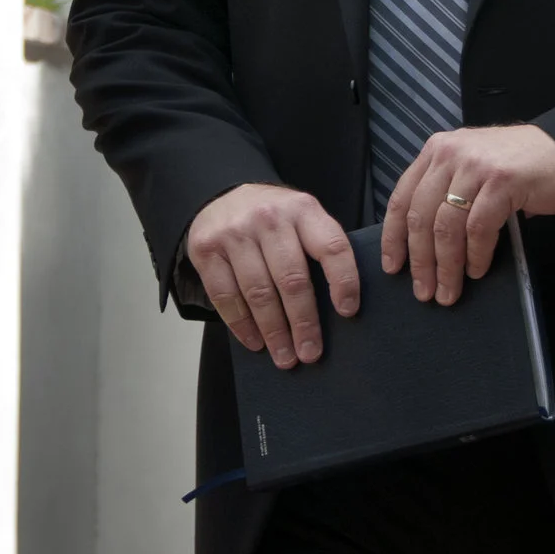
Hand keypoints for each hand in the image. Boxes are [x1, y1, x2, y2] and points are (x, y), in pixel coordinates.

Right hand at [185, 184, 360, 369]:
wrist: (220, 196)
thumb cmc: (272, 220)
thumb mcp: (301, 218)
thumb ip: (318, 249)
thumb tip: (338, 309)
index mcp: (302, 209)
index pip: (331, 247)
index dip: (343, 281)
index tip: (348, 312)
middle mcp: (268, 218)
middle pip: (292, 279)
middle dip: (304, 322)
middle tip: (311, 353)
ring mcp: (234, 232)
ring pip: (258, 292)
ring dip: (274, 331)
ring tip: (285, 357)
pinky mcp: (206, 249)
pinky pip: (225, 296)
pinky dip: (242, 325)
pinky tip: (255, 342)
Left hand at [381, 125, 554, 305]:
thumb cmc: (519, 168)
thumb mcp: (472, 169)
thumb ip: (447, 191)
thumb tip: (423, 244)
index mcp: (437, 151)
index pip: (402, 197)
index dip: (393, 237)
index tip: (392, 266)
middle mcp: (450, 153)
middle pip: (421, 216)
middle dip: (420, 260)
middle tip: (423, 291)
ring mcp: (476, 166)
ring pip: (446, 226)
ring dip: (446, 266)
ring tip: (448, 291)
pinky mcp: (502, 181)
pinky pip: (479, 228)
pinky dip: (475, 255)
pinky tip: (476, 271)